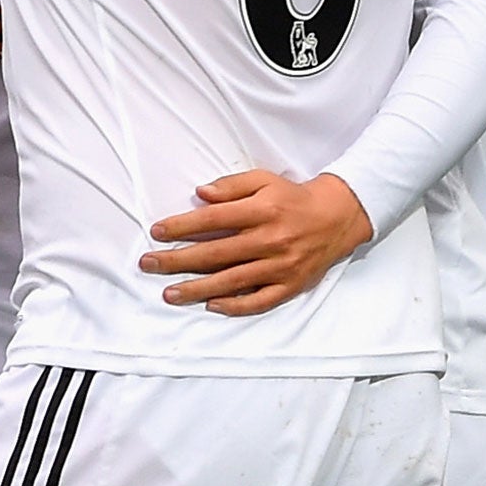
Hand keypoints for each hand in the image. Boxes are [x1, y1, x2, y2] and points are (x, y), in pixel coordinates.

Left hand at [140, 170, 372, 315]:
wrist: (337, 217)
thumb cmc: (292, 197)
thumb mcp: (263, 179)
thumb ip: (231, 186)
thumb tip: (201, 194)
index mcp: (261, 211)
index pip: (213, 221)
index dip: (182, 227)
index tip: (156, 232)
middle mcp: (269, 240)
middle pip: (216, 254)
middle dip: (178, 260)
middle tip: (148, 264)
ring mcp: (280, 267)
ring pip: (232, 281)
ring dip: (197, 289)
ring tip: (169, 294)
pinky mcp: (291, 286)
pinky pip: (259, 301)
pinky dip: (235, 306)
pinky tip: (211, 305)